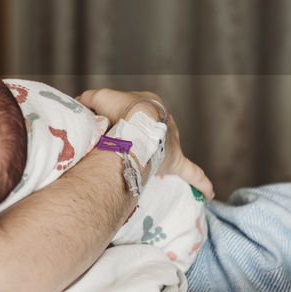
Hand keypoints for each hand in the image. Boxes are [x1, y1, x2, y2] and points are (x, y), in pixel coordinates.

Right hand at [76, 88, 214, 200]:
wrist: (137, 124)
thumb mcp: (97, 98)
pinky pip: (192, 173)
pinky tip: (209, 193)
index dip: (122, 116)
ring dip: (159, 155)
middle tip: (125, 147)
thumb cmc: (119, 110)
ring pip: (166, 148)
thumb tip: (81, 108)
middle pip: (152, 130)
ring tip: (146, 165)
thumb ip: (88, 100)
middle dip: (142, 137)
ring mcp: (173, 141)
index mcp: (150, 102)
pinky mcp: (177, 161)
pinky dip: (200, 182)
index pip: (136, 109)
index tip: (111, 125)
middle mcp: (166, 120)